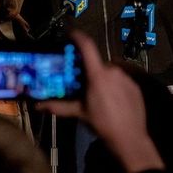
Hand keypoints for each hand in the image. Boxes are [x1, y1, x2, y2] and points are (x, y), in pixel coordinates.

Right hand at [39, 30, 162, 172]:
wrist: (130, 138)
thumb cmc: (102, 123)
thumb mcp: (79, 113)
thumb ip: (58, 106)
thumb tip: (37, 106)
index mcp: (98, 75)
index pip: (87, 47)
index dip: (78, 37)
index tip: (71, 34)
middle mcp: (113, 71)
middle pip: (97, 64)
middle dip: (88, 71)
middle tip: (81, 84)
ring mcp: (126, 77)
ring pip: (109, 73)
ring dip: (102, 79)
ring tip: (98, 96)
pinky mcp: (135, 85)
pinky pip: (121, 80)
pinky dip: (114, 86)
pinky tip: (112, 101)